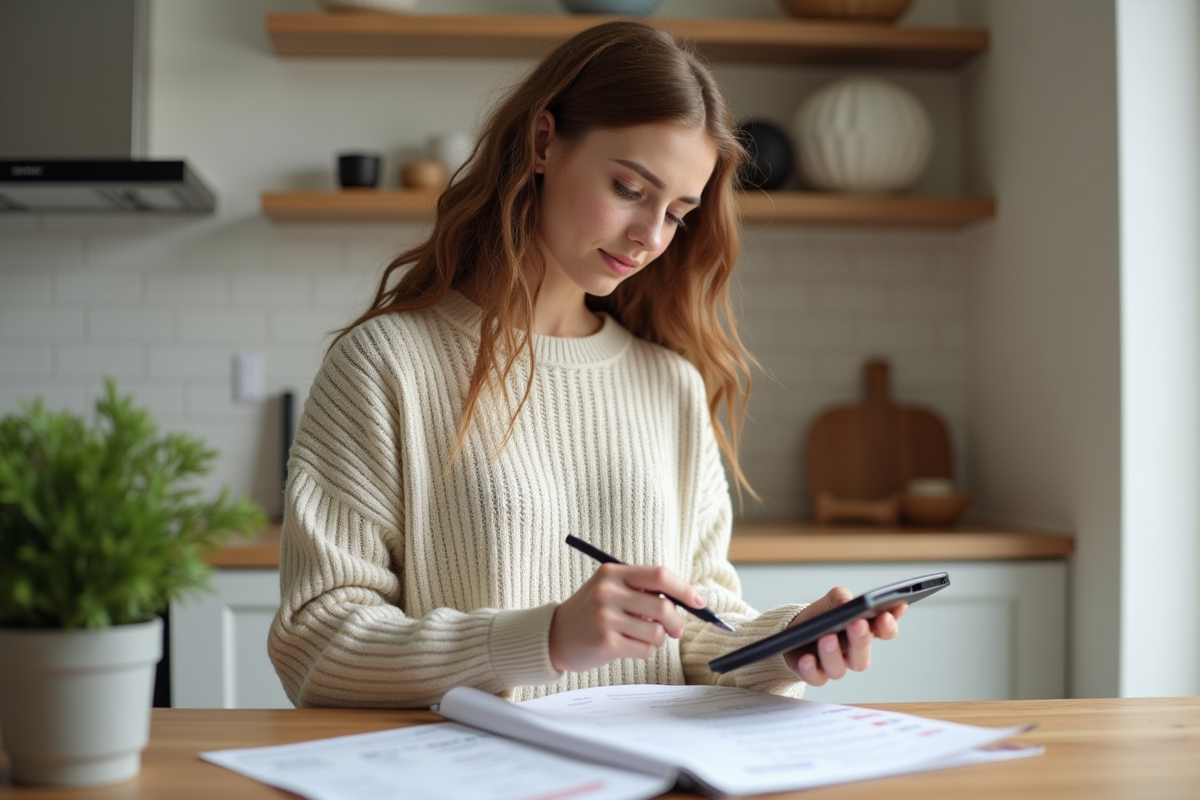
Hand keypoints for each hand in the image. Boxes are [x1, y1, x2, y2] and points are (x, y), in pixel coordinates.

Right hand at [549, 563, 704, 672]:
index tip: (699, 602)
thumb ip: (642, 590)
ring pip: (657, 632)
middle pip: (663, 606)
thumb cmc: (590, 612)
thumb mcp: (609, 589)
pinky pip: (645, 649)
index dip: (684, 589)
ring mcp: (605, 618)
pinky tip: (629, 647)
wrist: (554, 636)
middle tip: (676, 630)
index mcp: (612, 573)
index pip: (659, 575)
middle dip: (677, 622)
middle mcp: (608, 592)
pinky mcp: (606, 642)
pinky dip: (645, 651)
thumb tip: (687, 601)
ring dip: (658, 640)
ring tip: (642, 638)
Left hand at [782, 587, 905, 685]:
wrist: (795, 628)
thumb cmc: (821, 615)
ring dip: (833, 654)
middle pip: (862, 656)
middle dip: (861, 640)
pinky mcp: (814, 675)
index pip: (884, 632)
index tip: (885, 615)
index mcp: (864, 632)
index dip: (888, 626)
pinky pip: (815, 677)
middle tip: (858, 624)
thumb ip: (842, 597)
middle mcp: (852, 653)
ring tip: (827, 638)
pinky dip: (811, 668)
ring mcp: (834, 666)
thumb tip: (847, 602)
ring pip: (839, 670)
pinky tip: (807, 658)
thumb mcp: (831, 600)